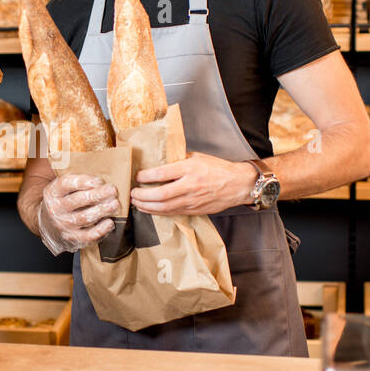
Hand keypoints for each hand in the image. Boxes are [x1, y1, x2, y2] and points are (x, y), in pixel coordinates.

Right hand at [36, 173, 119, 255]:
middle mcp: (56, 209)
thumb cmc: (61, 202)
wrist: (46, 226)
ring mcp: (63, 225)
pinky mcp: (71, 239)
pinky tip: (109, 223)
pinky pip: (87, 236)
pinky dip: (100, 230)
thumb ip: (76, 180)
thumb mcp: (60, 189)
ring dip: (101, 210)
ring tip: (114, 204)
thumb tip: (102, 169)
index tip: (99, 180)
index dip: (84, 181)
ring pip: (83, 218)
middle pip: (77, 200)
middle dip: (97, 195)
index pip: (66, 184)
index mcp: (53, 192)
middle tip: (112, 190)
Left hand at [132, 153, 256, 215]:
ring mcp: (192, 200)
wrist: (238, 184)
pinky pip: (172, 213)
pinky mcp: (194, 210)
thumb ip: (179, 160)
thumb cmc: (218, 168)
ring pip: (164, 207)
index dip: (146, 176)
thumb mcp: (198, 157)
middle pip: (160, 194)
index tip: (137, 176)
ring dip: (146, 206)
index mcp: (190, 169)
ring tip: (136, 202)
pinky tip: (149, 209)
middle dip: (142, 195)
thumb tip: (159, 161)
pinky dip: (157, 212)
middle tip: (132, 193)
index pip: (162, 173)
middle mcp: (190, 186)